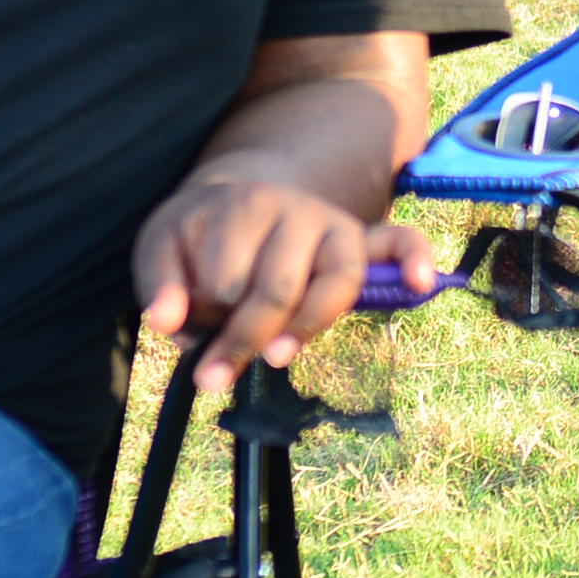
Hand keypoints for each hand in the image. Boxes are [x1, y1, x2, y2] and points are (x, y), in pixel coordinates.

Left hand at [133, 173, 428, 393]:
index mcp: (243, 206)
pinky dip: (415, 258)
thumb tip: (166, 321)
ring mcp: (334, 224)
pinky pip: (400, 240)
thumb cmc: (198, 234)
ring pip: (337, 282)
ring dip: (306, 327)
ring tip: (277, 358)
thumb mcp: (160, 247)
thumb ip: (158, 283)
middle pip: (279, 288)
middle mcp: (297, 209)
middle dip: (244, 339)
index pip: (230, 278)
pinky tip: (421, 283)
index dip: (206, 315)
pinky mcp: (361, 240)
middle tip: (213, 378)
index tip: (184, 330)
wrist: (238, 199)